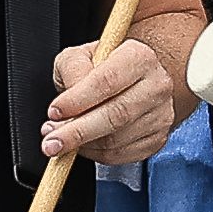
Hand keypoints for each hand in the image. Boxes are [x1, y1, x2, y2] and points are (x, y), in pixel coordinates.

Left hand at [43, 26, 181, 169]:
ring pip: (117, 140)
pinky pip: (121, 155)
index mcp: (139, 57)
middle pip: (116, 115)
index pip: (107, 81)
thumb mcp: (79, 56)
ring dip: (82, 145)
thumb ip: (71, 72)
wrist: (132, 81)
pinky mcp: (157, 139)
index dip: (78, 100)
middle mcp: (156, 85)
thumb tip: (66, 105)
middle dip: (78, 132)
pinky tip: (82, 145)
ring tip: (60, 139)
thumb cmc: (103, 67)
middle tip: (52, 141)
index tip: (55, 112)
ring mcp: (160, 115)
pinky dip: (95, 155)